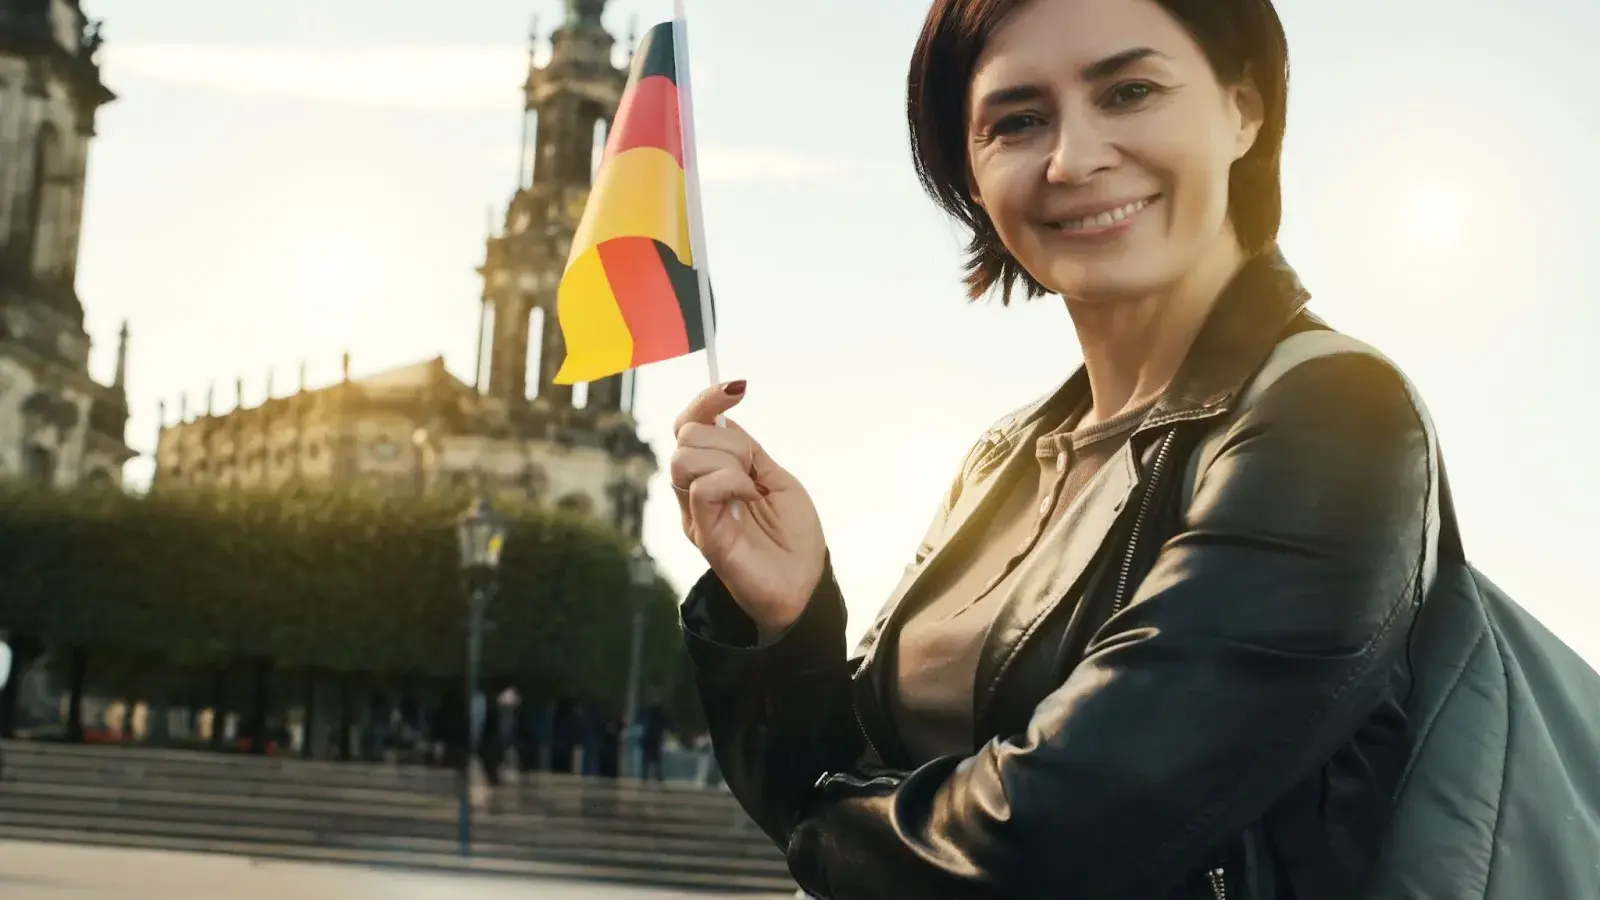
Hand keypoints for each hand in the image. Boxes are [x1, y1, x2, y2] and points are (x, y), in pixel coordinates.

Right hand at [671, 381, 825, 635]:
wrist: (805, 585)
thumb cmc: (795, 537)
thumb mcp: (777, 479)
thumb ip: (748, 451)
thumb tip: (724, 416)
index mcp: (715, 473)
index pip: (691, 425)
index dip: (706, 401)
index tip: (737, 389)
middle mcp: (697, 490)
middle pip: (685, 435)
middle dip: (726, 439)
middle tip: (753, 468)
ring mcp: (696, 511)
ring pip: (685, 457)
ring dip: (727, 461)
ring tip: (751, 488)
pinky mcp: (702, 532)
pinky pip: (701, 488)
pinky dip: (730, 482)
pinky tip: (749, 499)